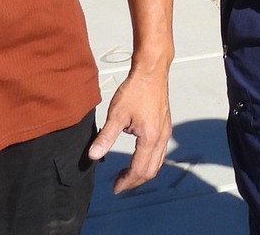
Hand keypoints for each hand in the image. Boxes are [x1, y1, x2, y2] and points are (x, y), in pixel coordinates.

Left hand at [91, 68, 170, 191]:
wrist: (152, 72)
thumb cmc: (135, 90)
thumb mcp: (116, 114)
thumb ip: (106, 137)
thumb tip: (93, 156)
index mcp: (150, 138)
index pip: (139, 169)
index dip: (126, 181)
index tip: (114, 188)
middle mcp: (162, 138)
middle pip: (151, 170)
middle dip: (134, 181)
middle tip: (118, 185)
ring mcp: (166, 133)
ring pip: (157, 163)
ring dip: (142, 173)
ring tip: (126, 175)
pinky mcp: (165, 127)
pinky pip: (160, 153)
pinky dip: (149, 162)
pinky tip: (137, 158)